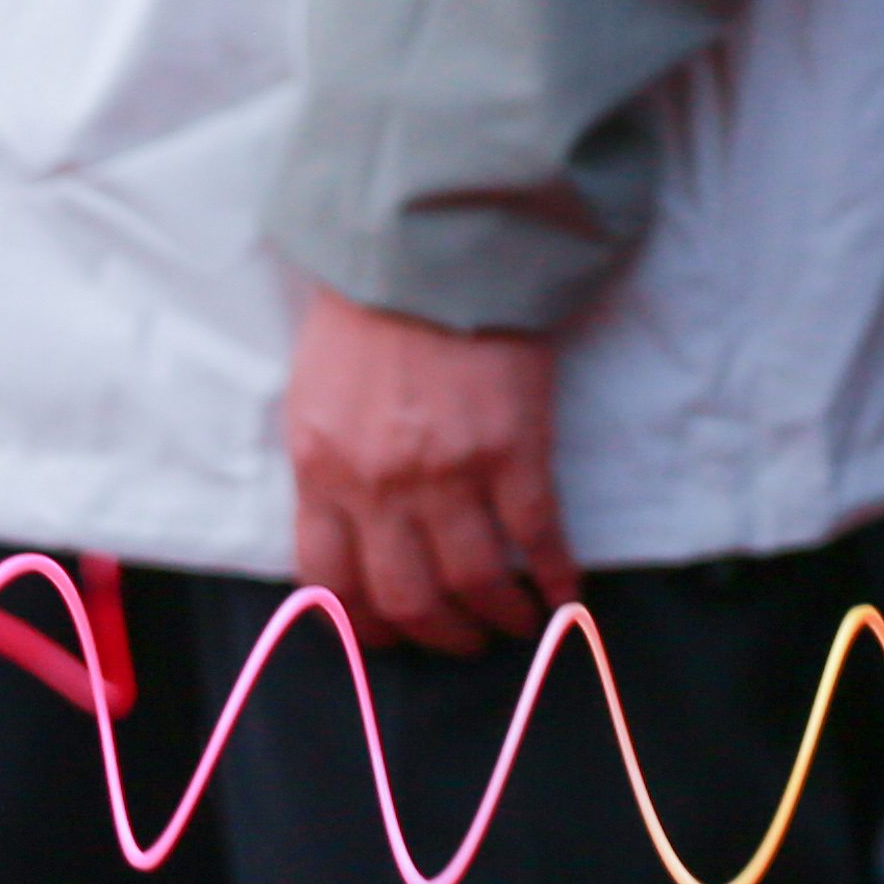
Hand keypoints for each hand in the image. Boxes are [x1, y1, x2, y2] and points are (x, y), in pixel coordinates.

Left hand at [285, 286, 572, 656]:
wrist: (430, 242)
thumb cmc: (368, 305)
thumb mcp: (316, 389)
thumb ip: (329, 459)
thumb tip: (354, 517)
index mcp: (320, 470)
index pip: (330, 582)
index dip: (364, 625)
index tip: (390, 634)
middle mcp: (378, 486)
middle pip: (405, 597)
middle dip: (437, 634)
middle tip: (461, 641)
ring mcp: (448, 472)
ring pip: (473, 580)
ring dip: (498, 616)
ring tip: (517, 625)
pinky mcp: (513, 449)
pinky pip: (537, 536)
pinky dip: (555, 576)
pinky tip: (567, 595)